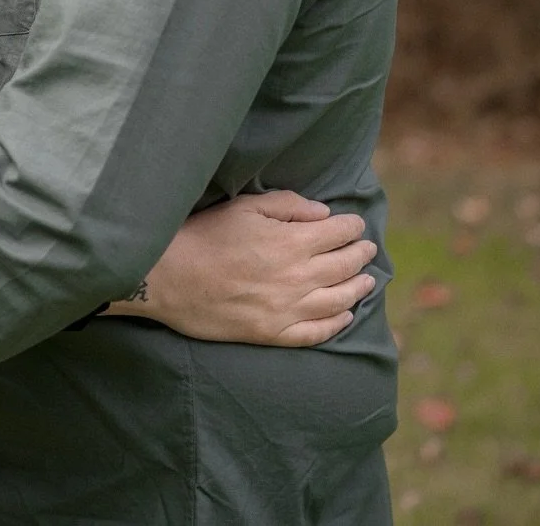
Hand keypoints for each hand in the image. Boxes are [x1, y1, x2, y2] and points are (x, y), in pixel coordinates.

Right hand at [107, 192, 377, 346]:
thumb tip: (323, 214)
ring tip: (367, 282)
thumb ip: (287, 206)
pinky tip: (345, 317)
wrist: (171, 277)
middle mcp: (298, 278)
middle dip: (360, 256)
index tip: (357, 225)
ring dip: (358, 290)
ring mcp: (288, 310)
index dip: (351, 228)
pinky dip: (337, 325)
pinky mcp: (274, 333)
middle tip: (369, 250)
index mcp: (292, 242)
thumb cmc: (206, 235)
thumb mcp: (245, 207)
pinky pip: (316, 333)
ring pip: (338, 301)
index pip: (337, 234)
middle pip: (344, 267)